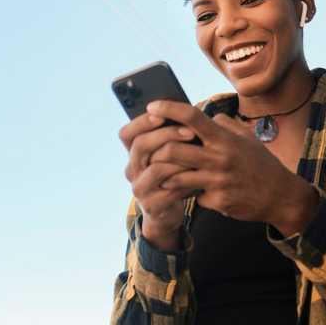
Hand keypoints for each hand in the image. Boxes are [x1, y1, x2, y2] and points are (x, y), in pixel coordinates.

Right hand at [119, 112, 196, 246]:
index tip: (161, 113)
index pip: (127, 133)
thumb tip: (184, 111)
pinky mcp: (151, 204)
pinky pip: (169, 188)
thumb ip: (169, 138)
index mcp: (133, 155)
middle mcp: (131, 170)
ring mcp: (139, 188)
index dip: (141, 122)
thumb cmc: (172, 177)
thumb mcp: (167, 156)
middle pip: (140, 145)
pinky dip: (185, 180)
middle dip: (166, 135)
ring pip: (156, 167)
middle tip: (190, 132)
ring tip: (198, 154)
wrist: (167, 213)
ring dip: (179, 158)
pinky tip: (198, 175)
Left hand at [143, 100, 317, 234]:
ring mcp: (218, 181)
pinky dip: (189, 193)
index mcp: (225, 138)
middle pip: (173, 150)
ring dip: (165, 175)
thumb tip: (206, 115)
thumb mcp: (247, 138)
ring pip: (176, 176)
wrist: (282, 197)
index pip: (191, 117)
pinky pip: (193, 195)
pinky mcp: (218, 201)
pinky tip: (191, 192)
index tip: (151, 106)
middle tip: (149, 152)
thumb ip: (224, 125)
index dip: (168, 109)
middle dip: (156, 151)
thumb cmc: (261, 163)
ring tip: (161, 174)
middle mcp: (220, 158)